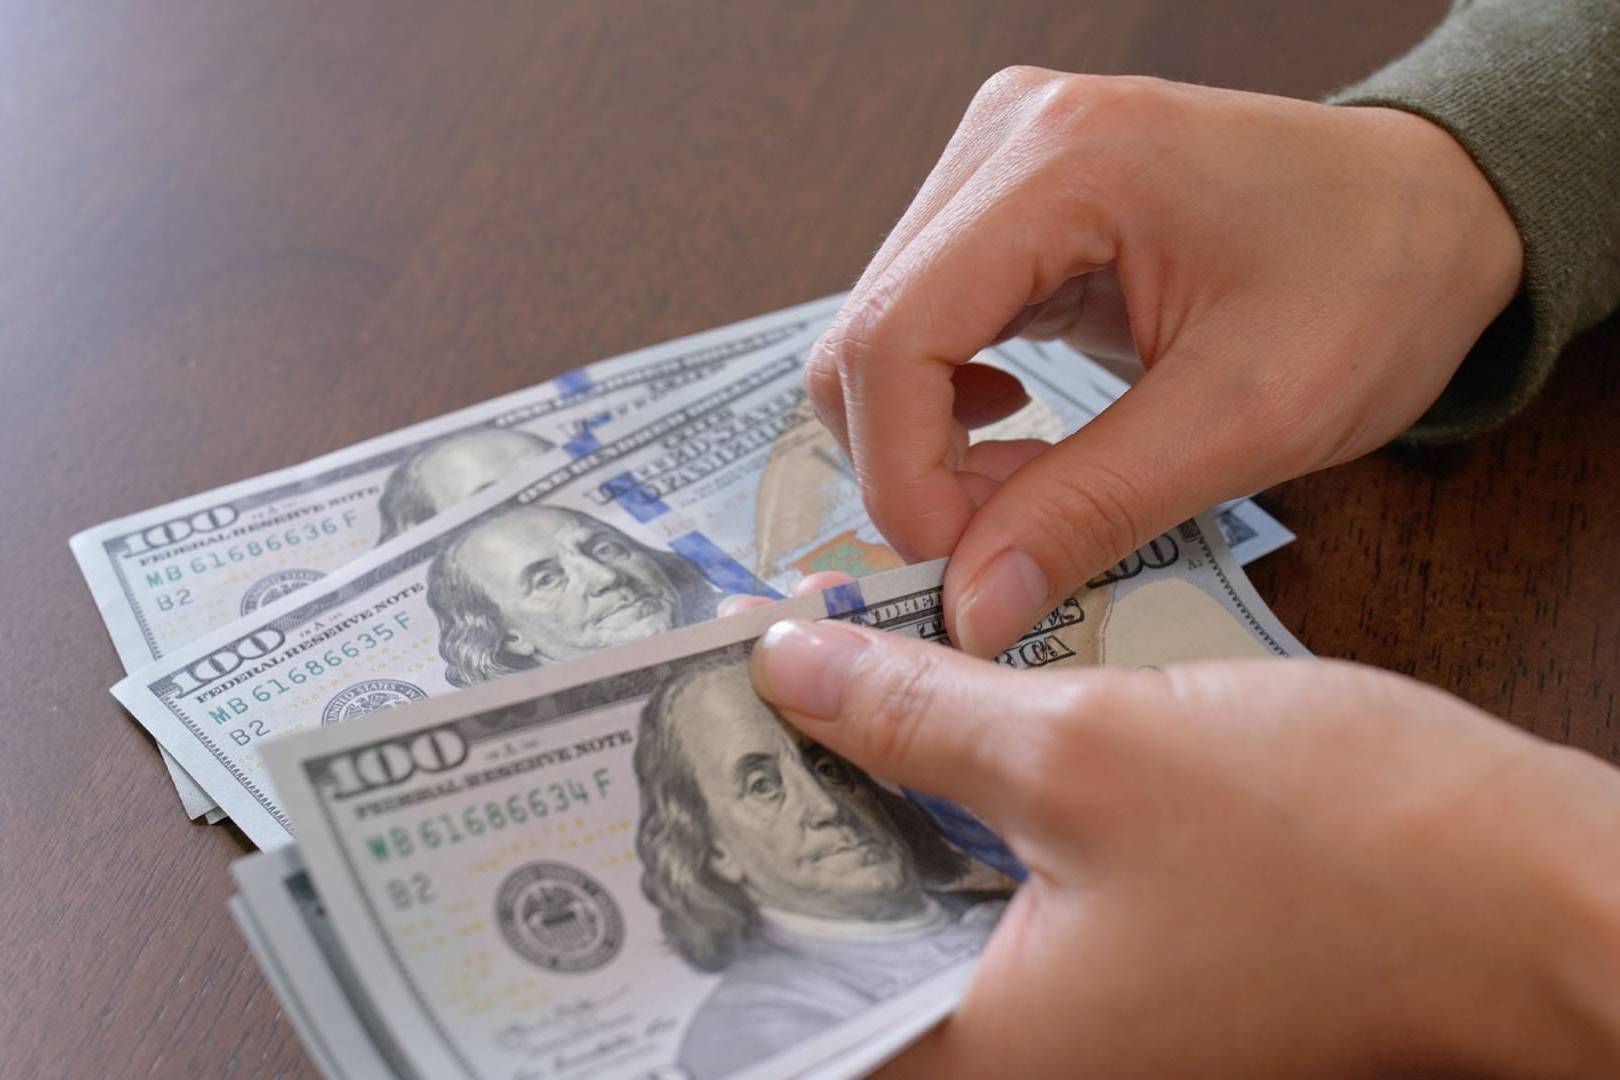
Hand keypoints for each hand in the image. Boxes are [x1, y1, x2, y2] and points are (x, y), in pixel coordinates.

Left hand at [749, 621, 1619, 1076]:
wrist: (1534, 892)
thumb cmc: (1330, 844)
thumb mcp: (1083, 748)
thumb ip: (913, 710)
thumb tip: (786, 663)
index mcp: (981, 1053)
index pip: (780, 1002)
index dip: (706, 890)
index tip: (652, 787)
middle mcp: (1018, 1060)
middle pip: (840, 943)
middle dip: (776, 826)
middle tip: (706, 719)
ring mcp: (1078, 1019)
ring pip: (918, 908)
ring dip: (862, 806)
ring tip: (785, 701)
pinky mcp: (1125, 963)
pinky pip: (993, 893)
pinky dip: (947, 813)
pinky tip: (915, 726)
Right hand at [805, 70, 1524, 655]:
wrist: (1430, 207)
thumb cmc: (1374, 281)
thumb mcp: (1247, 416)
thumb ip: (1092, 510)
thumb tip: (971, 608)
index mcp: (1064, 162)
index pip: (891, 337)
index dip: (901, 477)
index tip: (959, 570)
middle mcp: (1005, 139)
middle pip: (863, 338)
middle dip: (911, 469)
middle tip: (1003, 542)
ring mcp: (996, 161)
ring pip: (877, 338)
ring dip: (925, 444)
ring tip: (1029, 488)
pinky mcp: (1002, 198)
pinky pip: (920, 322)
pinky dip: (944, 407)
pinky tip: (1020, 432)